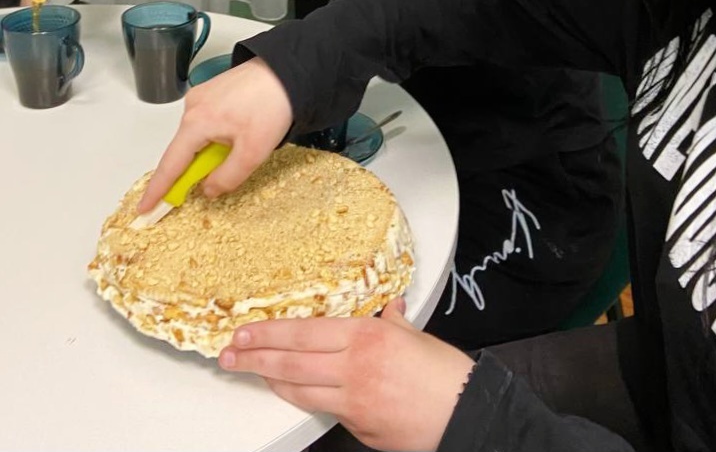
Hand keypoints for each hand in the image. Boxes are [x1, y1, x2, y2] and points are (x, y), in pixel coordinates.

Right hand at [137, 58, 293, 211]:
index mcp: (197, 122)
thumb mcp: (252, 152)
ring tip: (242, 146)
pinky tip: (239, 133)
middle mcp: (193, 107)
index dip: (158, 190)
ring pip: (197, 136)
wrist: (288, 70)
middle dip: (194, 169)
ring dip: (210, 150)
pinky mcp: (213, 92)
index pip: (170, 165)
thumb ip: (226, 177)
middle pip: (184, 150)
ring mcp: (202, 96)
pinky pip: (206, 122)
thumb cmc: (272, 104)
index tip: (145, 207)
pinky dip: (215, 135)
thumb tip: (207, 189)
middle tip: (212, 181)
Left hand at [219, 300, 474, 451]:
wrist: (466, 415)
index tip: (244, 331)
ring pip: (298, 390)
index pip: (303, 332)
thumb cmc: (446, 376)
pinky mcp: (356, 427)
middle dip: (254, 357)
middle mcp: (353, 368)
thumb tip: (390, 310)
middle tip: (228, 353)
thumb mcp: (417, 337)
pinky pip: (321, 409)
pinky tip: (290, 390)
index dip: (268, 333)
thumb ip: (394, 323)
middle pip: (290, 362)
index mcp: (366, 338)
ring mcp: (352, 402)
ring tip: (249, 370)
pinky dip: (301, 397)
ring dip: (270, 379)